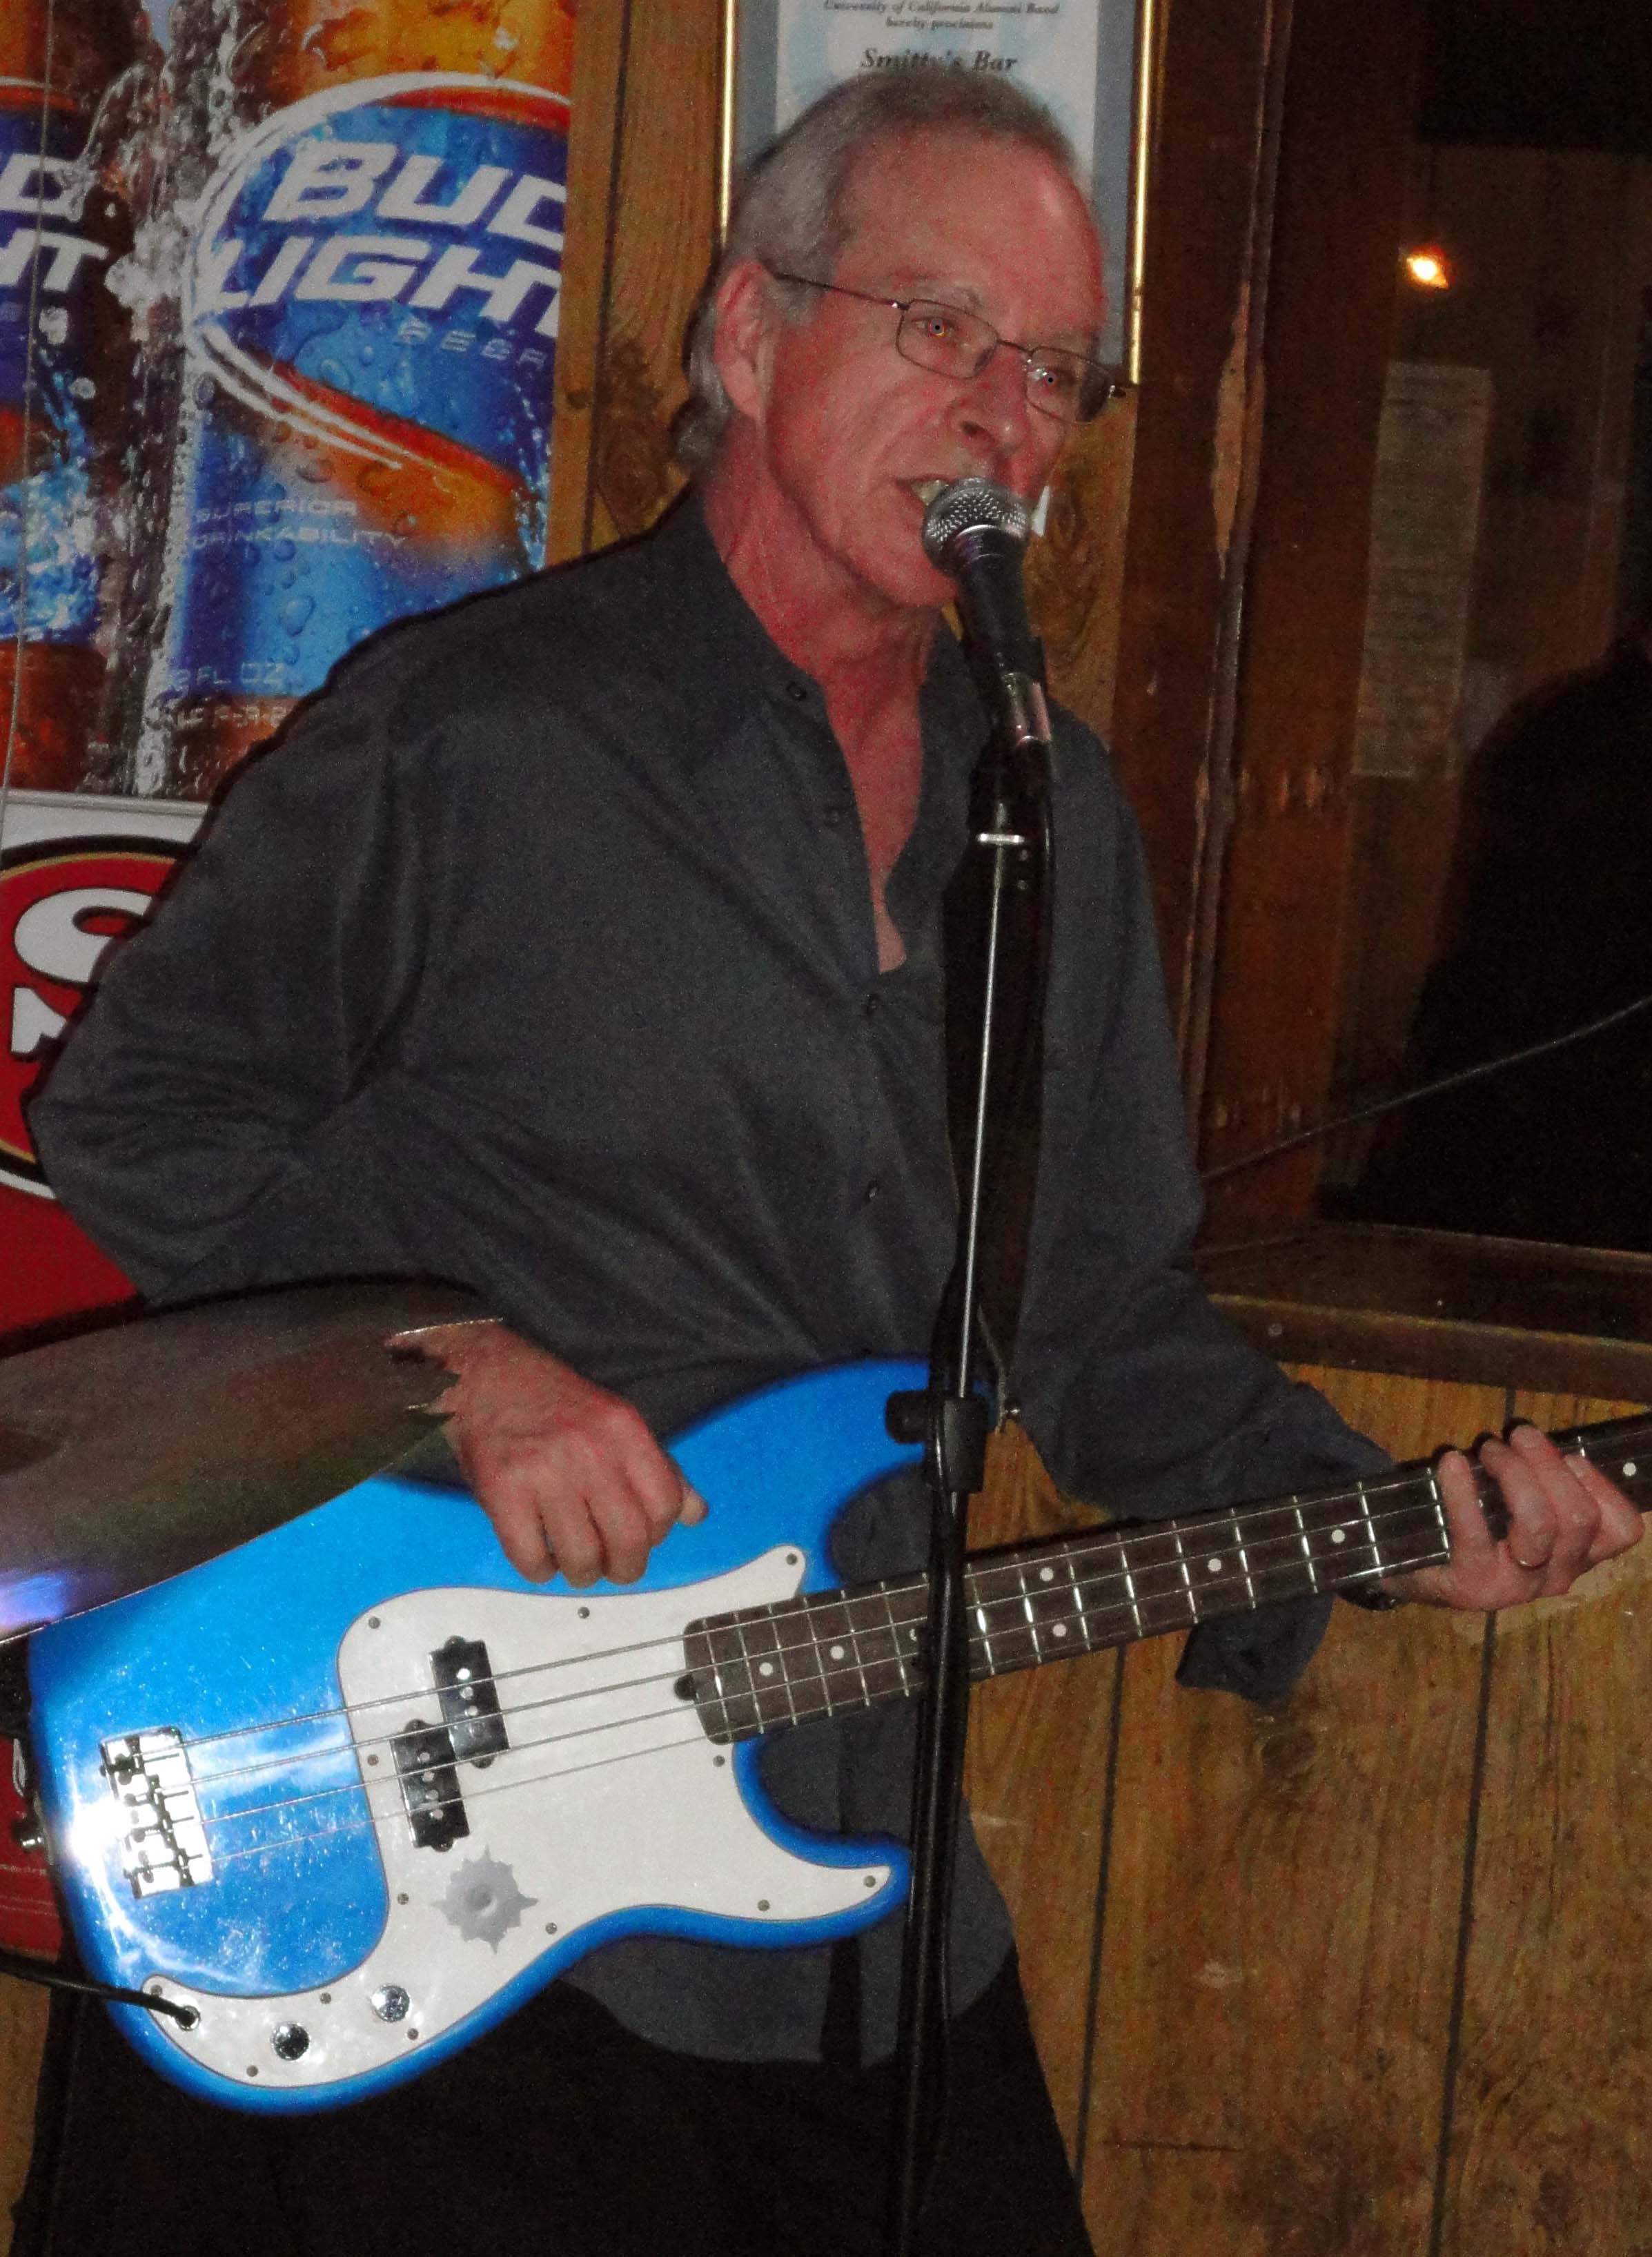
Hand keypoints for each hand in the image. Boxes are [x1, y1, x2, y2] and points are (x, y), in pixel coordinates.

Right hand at [392, 1322, 705, 1585]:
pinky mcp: (502, 1492)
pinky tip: (540, 1551)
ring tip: (574, 1559)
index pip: (665, 1506)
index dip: (658, 1534)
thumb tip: (695, 1513)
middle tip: (612, 1565)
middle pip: (629, 1541)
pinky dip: (539, 1569)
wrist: (484, 1374)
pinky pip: (532, 1559)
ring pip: (582, 1558)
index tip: (642, 1536)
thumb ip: (658, 1466)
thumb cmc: (552, 1399)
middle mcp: (589, 1451)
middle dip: (625, 1568)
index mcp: (624, 1429)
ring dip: (582, 1572)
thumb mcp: (616, 1418)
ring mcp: (544, 1473)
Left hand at [1387, 1423, 1641, 1608]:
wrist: (1422, 1574)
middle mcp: (1556, 1576)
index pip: (1621, 1529)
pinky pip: (1475, 1533)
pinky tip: (1451, 1463)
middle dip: (1548, 1464)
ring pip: (1539, 1523)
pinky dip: (1461, 1490)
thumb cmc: (1480, 1531)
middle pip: (1579, 1517)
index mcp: (1577, 1557)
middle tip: (1517, 1438)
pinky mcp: (1474, 1586)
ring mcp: (1517, 1588)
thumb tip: (1539, 1442)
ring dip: (1515, 1473)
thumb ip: (1543, 1485)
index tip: (1570, 1457)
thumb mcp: (1522, 1511)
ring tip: (1489, 1450)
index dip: (1602, 1485)